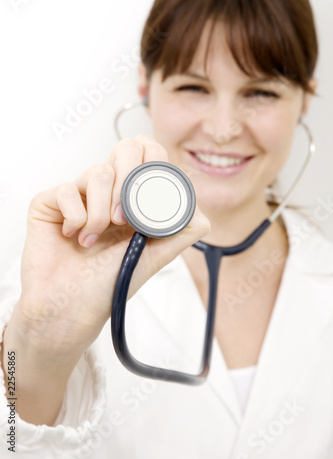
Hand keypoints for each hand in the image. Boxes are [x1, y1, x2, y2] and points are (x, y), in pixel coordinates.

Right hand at [15, 135, 210, 357]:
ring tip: (93, 240)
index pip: (151, 155)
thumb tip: (200, 213)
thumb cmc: (106, 287)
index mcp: (133, 201)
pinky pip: (66, 188)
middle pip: (127, 148)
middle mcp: (108, 192)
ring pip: (99, 171)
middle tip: (123, 221)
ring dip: (100, 213)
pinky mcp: (50, 201)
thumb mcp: (153, 258)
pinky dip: (75, 218)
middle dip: (129, 184)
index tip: (150, 203)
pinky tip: (72, 237)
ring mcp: (79, 194)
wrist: (68, 310)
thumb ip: (179, 233)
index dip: (155, 168)